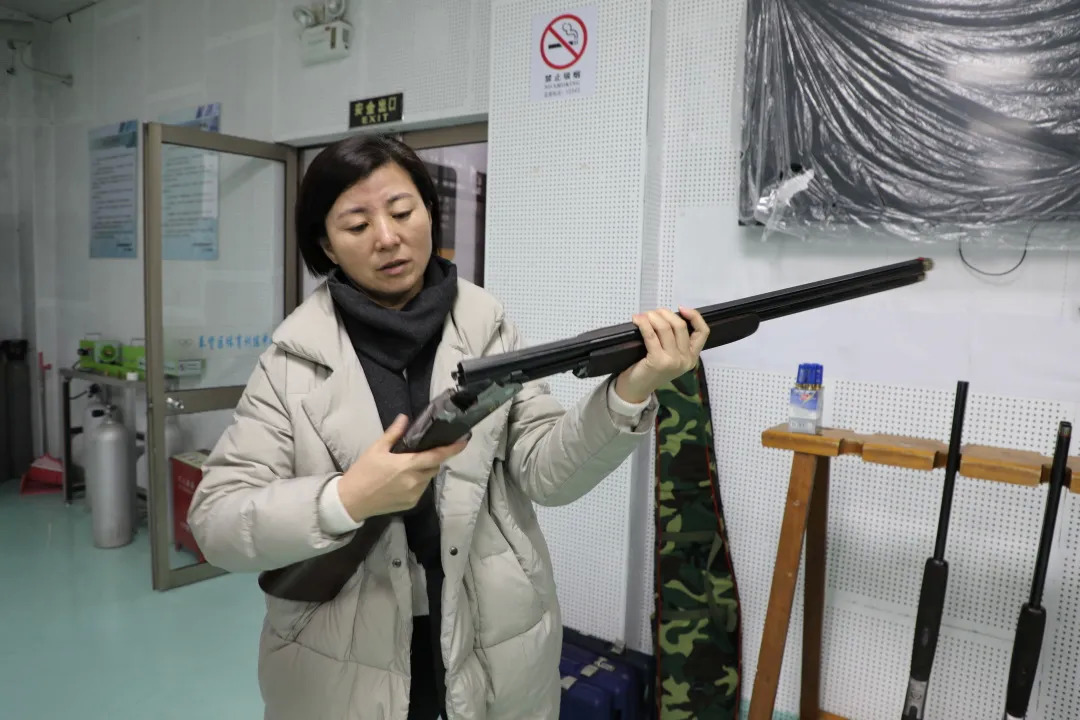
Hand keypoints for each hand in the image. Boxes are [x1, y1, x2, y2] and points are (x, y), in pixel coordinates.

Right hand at [336, 415, 469, 521]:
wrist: (351, 501)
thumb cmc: (363, 472)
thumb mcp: (376, 449)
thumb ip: (393, 434)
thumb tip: (404, 418)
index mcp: (407, 465)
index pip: (436, 456)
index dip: (452, 449)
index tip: (464, 441)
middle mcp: (415, 481)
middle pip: (434, 466)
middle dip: (431, 458)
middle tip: (418, 453)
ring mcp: (414, 495)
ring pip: (428, 478)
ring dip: (424, 471)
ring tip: (407, 467)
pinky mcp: (411, 504)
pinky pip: (421, 489)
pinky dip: (417, 482)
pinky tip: (402, 480)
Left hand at [614, 307, 709, 403]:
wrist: (636, 390)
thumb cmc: (651, 370)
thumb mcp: (670, 357)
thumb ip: (674, 341)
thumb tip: (667, 316)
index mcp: (692, 357)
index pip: (703, 332)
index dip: (695, 316)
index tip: (681, 309)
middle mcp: (686, 359)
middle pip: (680, 326)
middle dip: (665, 314)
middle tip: (652, 313)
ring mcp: (673, 361)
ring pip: (666, 328)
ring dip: (653, 317)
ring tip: (643, 316)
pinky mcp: (658, 361)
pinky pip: (651, 335)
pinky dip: (643, 324)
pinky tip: (637, 320)